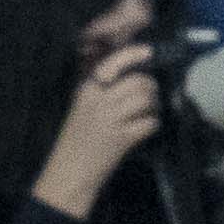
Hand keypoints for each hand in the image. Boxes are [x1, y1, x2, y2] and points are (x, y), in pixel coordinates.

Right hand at [32, 42, 160, 220]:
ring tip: (146, 114)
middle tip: (148, 99)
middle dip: (151, 88)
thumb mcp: (82, 108)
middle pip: (138, 81)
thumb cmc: (76, 139)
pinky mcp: (122, 138)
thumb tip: (134, 74)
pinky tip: (144, 130)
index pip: (112, 63)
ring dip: (153, 106)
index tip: (149, 52)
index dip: (134, 54)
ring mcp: (110, 119)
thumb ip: (102, 90)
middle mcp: (97, 101)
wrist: (69, 172)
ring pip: (146, 99)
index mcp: (85, 90)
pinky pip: (150, 123)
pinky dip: (152, 125)